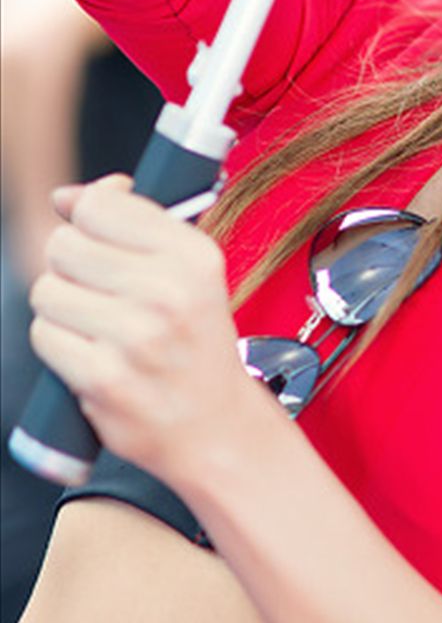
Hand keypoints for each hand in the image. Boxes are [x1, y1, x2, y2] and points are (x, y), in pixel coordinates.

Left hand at [27, 174, 259, 483]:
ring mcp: (134, 336)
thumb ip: (134, 227)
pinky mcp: (102, 376)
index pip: (103, 206)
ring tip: (97, 325)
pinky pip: (44, 335)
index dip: (88, 216)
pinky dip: (58, 343)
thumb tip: (68, 196)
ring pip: (46, 290)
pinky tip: (90, 353)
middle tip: (101, 291)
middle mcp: (168, 291)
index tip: (99, 235)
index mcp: (196, 258)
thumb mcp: (192, 276)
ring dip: (61, 307)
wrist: (216, 425)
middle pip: (64, 246)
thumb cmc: (199, 348)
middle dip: (70, 265)